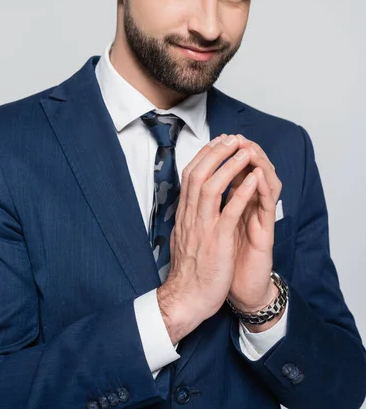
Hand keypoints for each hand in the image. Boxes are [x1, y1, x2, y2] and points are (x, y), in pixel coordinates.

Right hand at [157, 133, 280, 344]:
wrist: (186, 299)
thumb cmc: (189, 270)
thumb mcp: (185, 237)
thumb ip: (190, 217)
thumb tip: (195, 201)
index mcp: (184, 214)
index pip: (190, 176)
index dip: (205, 156)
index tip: (218, 143)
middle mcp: (190, 216)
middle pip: (199, 174)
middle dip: (216, 153)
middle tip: (232, 138)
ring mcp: (202, 227)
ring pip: (211, 187)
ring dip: (230, 166)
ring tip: (245, 151)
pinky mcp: (216, 241)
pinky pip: (229, 212)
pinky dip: (241, 193)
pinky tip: (253, 179)